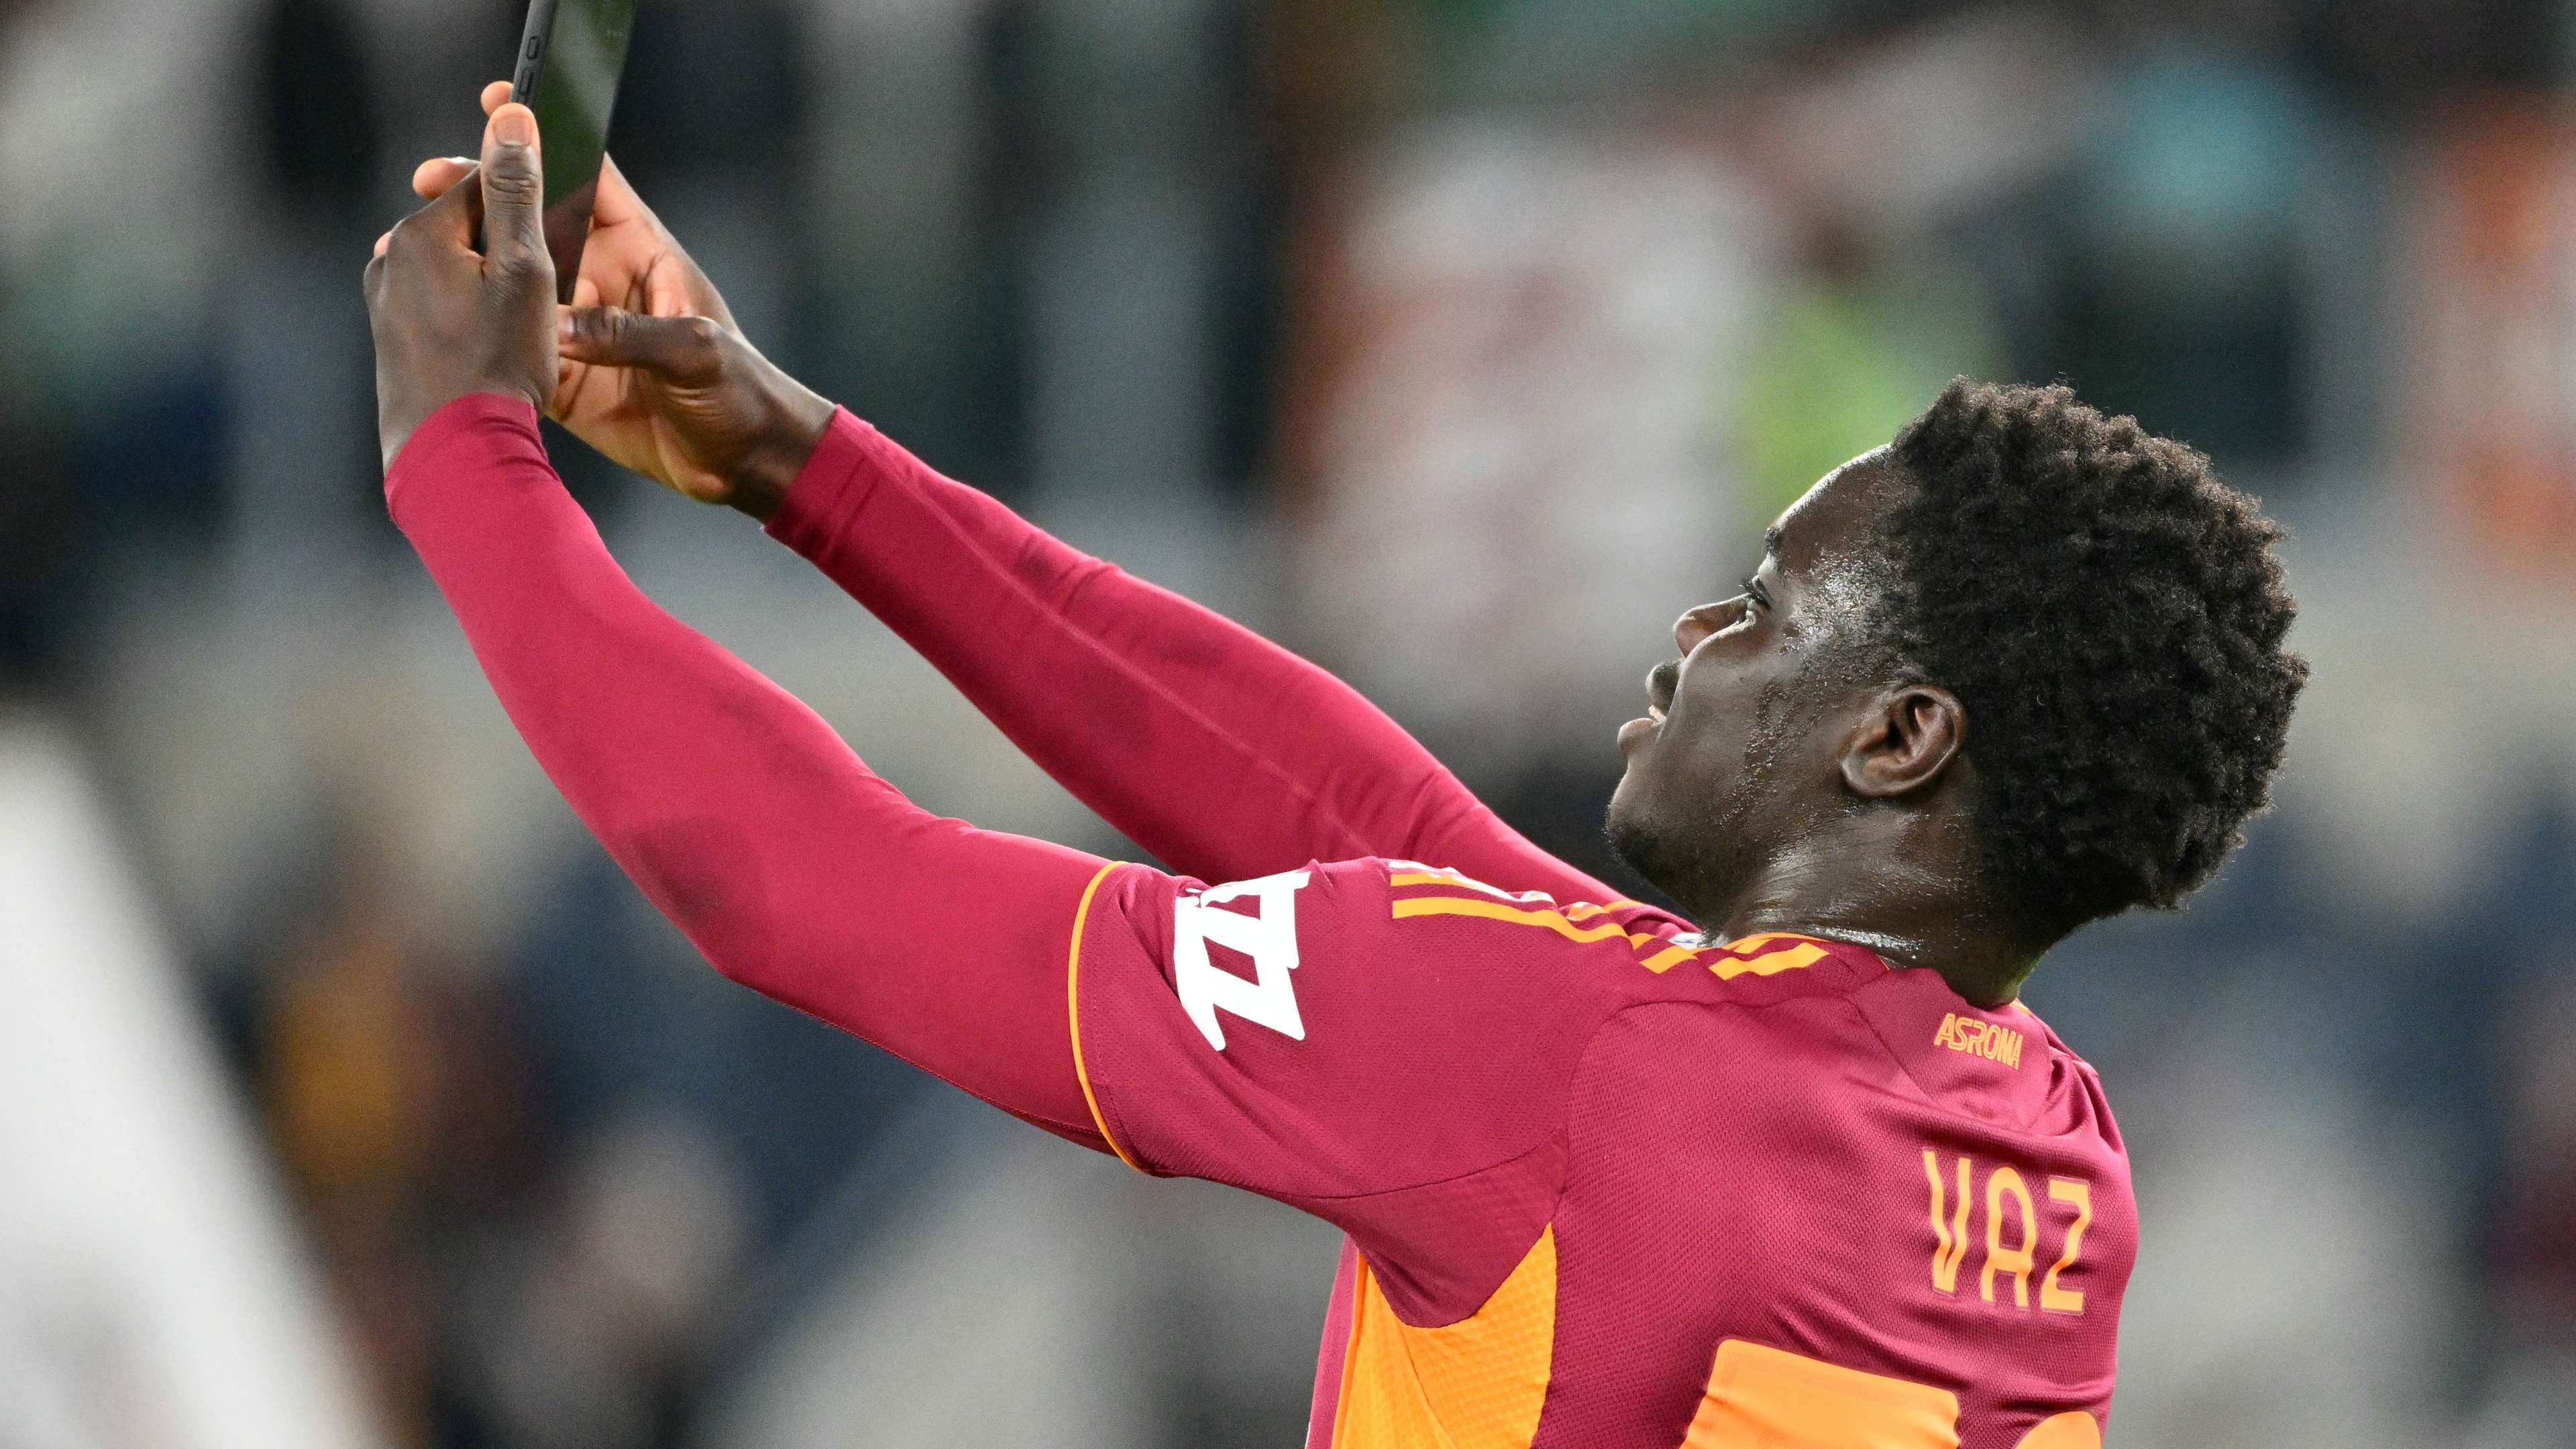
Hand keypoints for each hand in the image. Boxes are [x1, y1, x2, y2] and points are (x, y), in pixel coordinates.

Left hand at [365, 103, 557, 467]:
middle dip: (514, 255)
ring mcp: (385, 304)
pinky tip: (495, 358)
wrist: (455, 458)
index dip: (537, 211)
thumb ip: (518, 191)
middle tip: (549, 304)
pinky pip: (444, 312)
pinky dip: (474, 324)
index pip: (488, 186)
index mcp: (420, 233)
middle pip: (472, 231)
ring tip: (524, 339)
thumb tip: (510, 116)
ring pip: (459, 274)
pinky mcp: (392, 342)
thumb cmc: (496, 365)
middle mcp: (390, 260)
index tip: (565, 241)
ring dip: (495, 292)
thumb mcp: (525, 270)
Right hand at [406, 81, 833, 517]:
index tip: (501, 103)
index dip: (549, 139)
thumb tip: (558, 327)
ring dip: (469, 264)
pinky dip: (476, 333)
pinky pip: (513, 347)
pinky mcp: (565, 377)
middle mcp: (604, 281)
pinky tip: (431, 316)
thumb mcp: (693, 351)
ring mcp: (581, 328)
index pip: (591, 179)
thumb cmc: (742, 392)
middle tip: (430, 179)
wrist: (747, 464)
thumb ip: (627, 334)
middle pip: (534, 225)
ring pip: (512, 283)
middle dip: (485, 199)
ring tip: (409, 242)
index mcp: (643, 253)